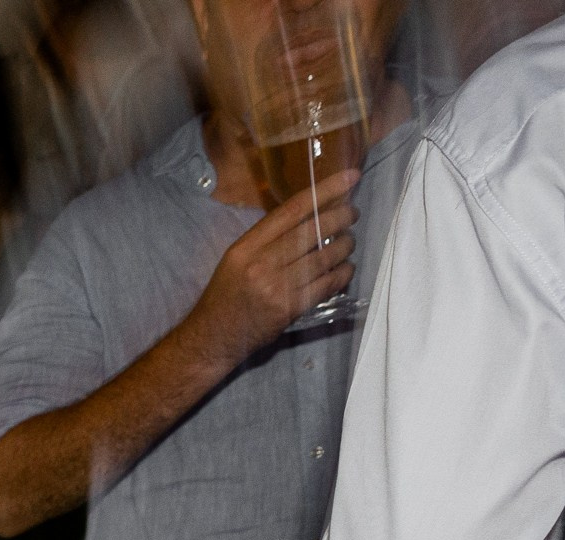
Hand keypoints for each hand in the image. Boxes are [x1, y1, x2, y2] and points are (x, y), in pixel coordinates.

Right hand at [184, 170, 360, 367]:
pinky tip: (345, 268)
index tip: (350, 177)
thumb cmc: (225, 296)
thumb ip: (267, 239)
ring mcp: (277, 287)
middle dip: (342, 216)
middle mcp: (261, 263)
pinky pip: (327, 284)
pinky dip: (343, 273)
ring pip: (325, 256)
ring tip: (348, 242)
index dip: (325, 190)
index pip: (292, 210)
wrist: (211, 337)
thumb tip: (309, 216)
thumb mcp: (236, 259)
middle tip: (353, 213)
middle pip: (313, 230)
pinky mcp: (290, 308)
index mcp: (246, 247)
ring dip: (345, 245)